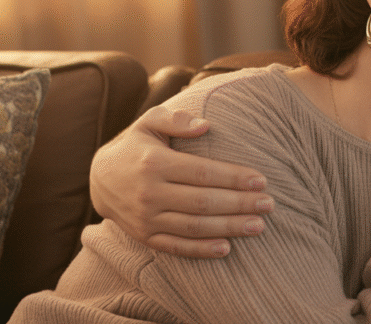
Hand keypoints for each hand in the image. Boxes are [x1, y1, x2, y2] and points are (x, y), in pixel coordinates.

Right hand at [90, 106, 273, 257]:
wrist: (100, 178)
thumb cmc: (136, 145)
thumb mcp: (149, 122)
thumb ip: (177, 120)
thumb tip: (205, 125)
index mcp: (154, 164)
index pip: (202, 173)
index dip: (233, 177)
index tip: (261, 180)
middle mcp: (149, 193)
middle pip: (203, 202)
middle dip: (240, 204)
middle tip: (270, 204)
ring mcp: (146, 219)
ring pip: (194, 227)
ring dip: (229, 228)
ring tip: (259, 226)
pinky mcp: (145, 237)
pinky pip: (176, 247)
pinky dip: (201, 250)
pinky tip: (226, 248)